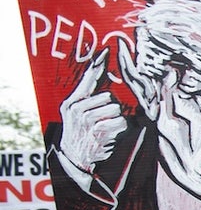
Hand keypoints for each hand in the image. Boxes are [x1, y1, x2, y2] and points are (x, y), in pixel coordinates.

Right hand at [58, 49, 125, 173]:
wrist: (75, 158)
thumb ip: (88, 96)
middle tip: (102, 123)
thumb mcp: (77, 113)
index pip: (87, 80)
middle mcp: (76, 109)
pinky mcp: (97, 132)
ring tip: (105, 130)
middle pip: (109, 98)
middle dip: (112, 110)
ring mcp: (86, 120)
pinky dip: (120, 130)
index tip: (105, 52)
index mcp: (72, 102)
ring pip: (116, 110)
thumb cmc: (81, 133)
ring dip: (117, 121)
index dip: (97, 66)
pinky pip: (120, 123)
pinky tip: (109, 137)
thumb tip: (100, 74)